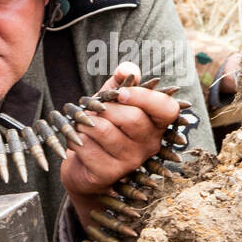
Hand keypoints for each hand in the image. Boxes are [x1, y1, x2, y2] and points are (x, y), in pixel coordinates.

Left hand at [60, 63, 179, 228]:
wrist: (83, 166)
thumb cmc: (102, 129)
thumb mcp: (111, 102)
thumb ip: (120, 83)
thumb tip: (127, 69)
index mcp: (156, 124)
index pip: (167, 108)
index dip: (144, 97)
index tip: (120, 93)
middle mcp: (149, 144)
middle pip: (131, 118)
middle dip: (103, 108)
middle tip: (90, 109)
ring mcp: (130, 161)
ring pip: (104, 131)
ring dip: (84, 122)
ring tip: (80, 124)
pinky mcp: (108, 173)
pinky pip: (87, 147)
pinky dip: (75, 138)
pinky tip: (76, 140)